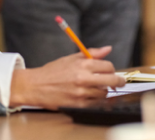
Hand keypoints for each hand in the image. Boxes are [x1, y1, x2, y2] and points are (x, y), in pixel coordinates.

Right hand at [9, 46, 125, 109]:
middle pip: (112, 81)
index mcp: (83, 64)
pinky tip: (91, 95)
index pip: (108, 66)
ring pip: (104, 94)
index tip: (111, 71)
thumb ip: (92, 53)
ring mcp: (82, 93)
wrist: (36, 86)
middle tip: (118, 82)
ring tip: (97, 88)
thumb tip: (107, 49)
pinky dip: (96, 100)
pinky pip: (95, 104)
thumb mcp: (71, 58)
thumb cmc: (53, 71)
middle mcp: (84, 78)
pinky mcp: (78, 105)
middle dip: (118, 82)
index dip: (112, 69)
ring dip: (104, 91)